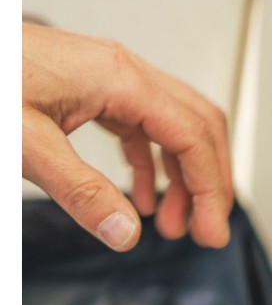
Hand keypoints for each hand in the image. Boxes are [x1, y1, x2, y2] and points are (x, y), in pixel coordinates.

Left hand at [22, 21, 233, 251]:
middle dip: (210, 182)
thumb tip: (126, 233)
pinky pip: (140, 126)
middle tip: (209, 230)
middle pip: (198, 126)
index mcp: (118, 78)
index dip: (211, 190)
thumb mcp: (26, 145)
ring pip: (173, 126)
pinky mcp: (88, 87)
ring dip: (181, 176)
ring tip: (172, 223)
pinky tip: (139, 196)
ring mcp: (107, 76)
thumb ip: (80, 191)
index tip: (212, 231)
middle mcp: (121, 71)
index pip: (193, 137)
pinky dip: (150, 164)